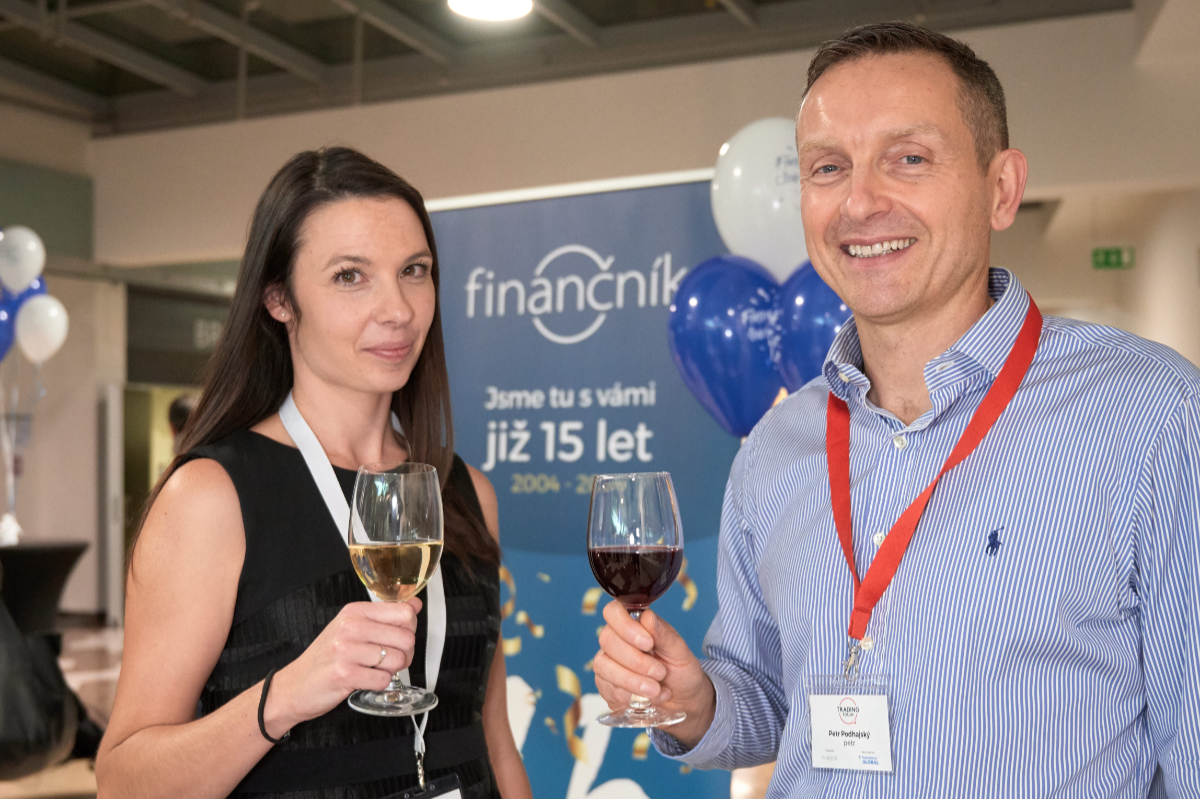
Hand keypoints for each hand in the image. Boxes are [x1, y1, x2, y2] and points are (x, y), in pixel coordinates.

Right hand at [265, 599, 421, 734]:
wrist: (294, 686)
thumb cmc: (326, 658)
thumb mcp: (353, 628)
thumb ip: (385, 616)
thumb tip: (415, 604)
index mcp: (354, 611)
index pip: (404, 612)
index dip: (410, 629)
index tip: (399, 637)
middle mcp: (350, 627)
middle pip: (406, 638)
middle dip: (405, 654)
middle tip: (390, 660)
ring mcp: (345, 650)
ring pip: (396, 660)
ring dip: (392, 670)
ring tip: (376, 670)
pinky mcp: (344, 674)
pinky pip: (383, 680)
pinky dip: (380, 684)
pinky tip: (366, 680)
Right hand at [592, 601, 715, 747]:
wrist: (684, 702)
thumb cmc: (681, 671)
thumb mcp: (680, 651)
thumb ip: (663, 634)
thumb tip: (647, 616)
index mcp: (634, 625)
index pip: (613, 612)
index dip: (626, 627)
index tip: (648, 644)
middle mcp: (617, 641)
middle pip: (607, 640)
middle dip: (635, 660)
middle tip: (660, 672)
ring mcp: (608, 664)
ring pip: (603, 665)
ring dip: (632, 680)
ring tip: (655, 689)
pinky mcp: (606, 687)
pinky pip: (606, 688)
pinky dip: (629, 695)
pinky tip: (647, 698)